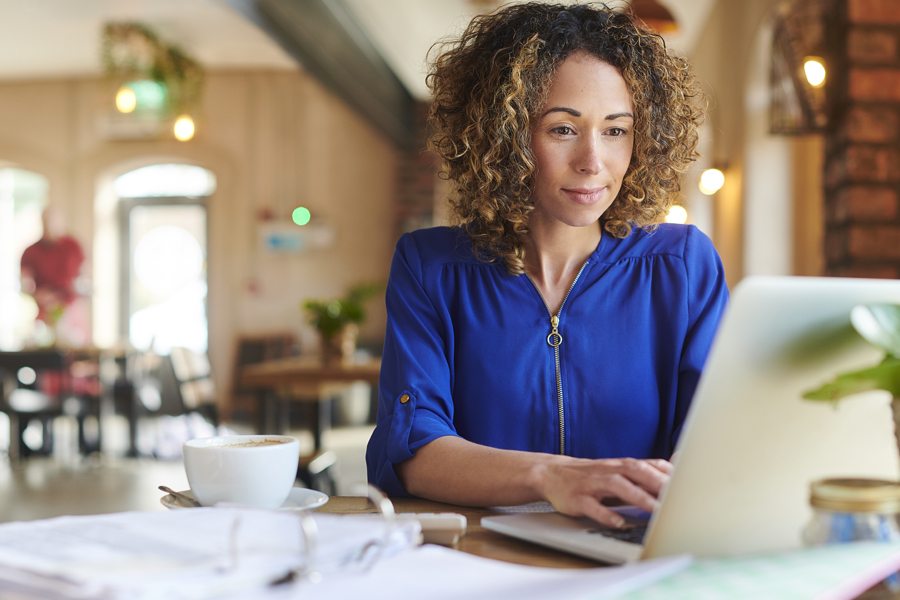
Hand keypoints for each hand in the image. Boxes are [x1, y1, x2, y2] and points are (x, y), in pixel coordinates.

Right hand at [533, 456, 671, 527]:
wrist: (552, 474)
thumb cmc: (592, 476)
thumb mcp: (617, 471)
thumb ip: (644, 473)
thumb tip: (675, 472)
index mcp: (620, 466)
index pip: (648, 465)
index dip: (668, 474)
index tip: (687, 485)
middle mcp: (609, 471)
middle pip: (636, 471)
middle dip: (657, 482)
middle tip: (676, 497)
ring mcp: (593, 484)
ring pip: (617, 486)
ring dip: (638, 497)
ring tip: (655, 510)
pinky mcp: (578, 498)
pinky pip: (592, 506)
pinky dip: (606, 514)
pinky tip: (618, 522)